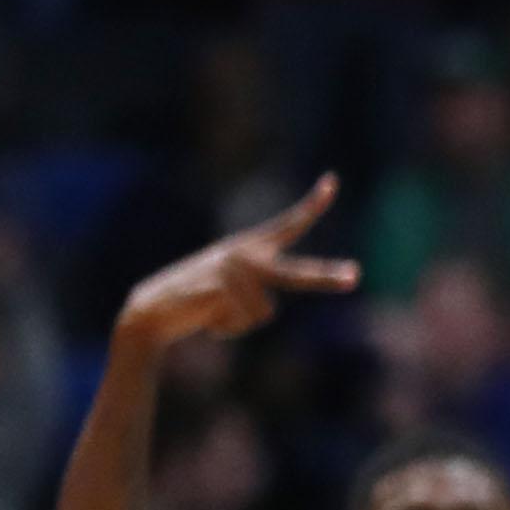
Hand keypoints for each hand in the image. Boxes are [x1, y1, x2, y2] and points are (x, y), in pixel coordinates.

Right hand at [116, 179, 356, 351]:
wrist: (153, 310)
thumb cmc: (197, 301)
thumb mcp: (231, 289)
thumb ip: (256, 288)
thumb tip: (265, 306)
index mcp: (250, 248)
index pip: (288, 224)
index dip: (312, 204)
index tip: (332, 180)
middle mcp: (245, 254)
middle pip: (297, 273)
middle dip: (326, 277)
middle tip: (356, 277)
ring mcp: (233, 269)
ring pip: (264, 313)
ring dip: (240, 323)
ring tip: (214, 312)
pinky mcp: (221, 287)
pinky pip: (244, 321)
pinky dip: (227, 329)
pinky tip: (206, 318)